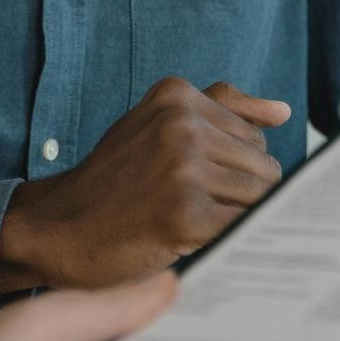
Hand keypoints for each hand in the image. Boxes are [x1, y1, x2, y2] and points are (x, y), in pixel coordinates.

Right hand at [0, 78, 290, 290]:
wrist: (56, 230)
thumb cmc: (113, 184)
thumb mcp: (157, 125)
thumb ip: (221, 108)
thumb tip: (282, 112)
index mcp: (177, 96)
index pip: (255, 139)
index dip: (233, 174)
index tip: (198, 189)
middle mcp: (181, 124)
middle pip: (265, 168)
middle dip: (240, 197)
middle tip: (191, 212)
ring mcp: (183, 168)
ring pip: (261, 199)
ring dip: (234, 221)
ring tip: (188, 225)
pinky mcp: (186, 214)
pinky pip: (245, 228)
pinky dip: (232, 242)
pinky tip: (196, 244)